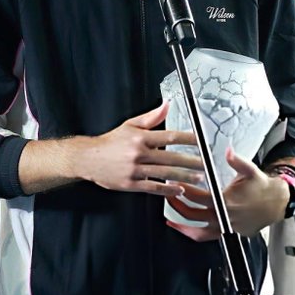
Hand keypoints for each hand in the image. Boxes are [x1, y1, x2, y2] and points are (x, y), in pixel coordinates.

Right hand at [73, 102, 203, 196]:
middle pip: (171, 157)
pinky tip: (179, 190)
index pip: (169, 136)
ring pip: (165, 173)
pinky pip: (153, 188)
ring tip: (199, 178)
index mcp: (140, 138)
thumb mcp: (129, 126)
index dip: (188, 139)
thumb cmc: (110, 142)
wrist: (88, 158)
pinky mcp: (130, 184)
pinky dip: (167, 190)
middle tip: (206, 164)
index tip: (201, 141)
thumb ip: (151, 117)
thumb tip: (167, 105)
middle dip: (192, 161)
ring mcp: (134, 170)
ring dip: (184, 176)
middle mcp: (138, 153)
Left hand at [165, 147, 287, 240]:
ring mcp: (227, 228)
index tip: (174, 183)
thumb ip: (237, 161)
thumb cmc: (262, 187)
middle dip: (177, 206)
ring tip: (171, 222)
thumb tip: (229, 151)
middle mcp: (225, 217)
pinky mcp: (230, 234)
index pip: (198, 197)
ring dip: (183, 228)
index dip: (184, 190)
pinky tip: (187, 230)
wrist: (277, 203)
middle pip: (193, 215)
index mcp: (226, 201)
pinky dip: (196, 235)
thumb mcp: (250, 170)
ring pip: (199, 233)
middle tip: (168, 197)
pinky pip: (209, 238)